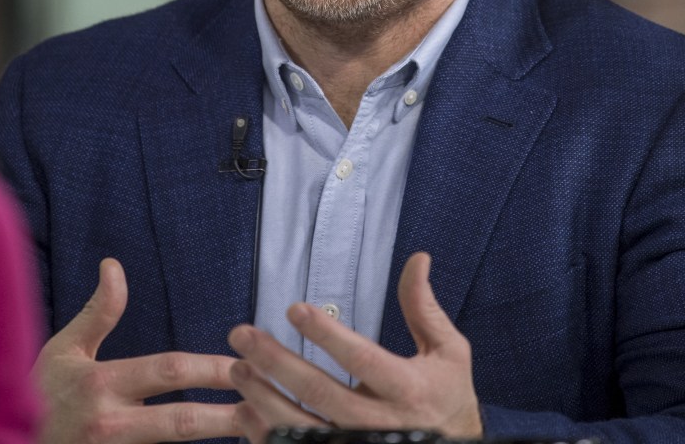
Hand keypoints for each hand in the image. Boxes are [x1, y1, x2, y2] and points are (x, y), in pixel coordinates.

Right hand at [35, 257, 240, 443]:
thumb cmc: (37, 396)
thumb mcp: (62, 350)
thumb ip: (97, 313)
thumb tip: (115, 266)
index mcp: (99, 383)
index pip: (168, 371)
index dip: (211, 368)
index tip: (246, 365)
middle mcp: (108, 422)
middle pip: (180, 420)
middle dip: (228, 414)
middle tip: (267, 408)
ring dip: (215, 439)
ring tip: (256, 432)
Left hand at [228, 252, 481, 443]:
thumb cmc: (447, 396)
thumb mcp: (447, 351)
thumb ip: (423, 307)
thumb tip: (417, 259)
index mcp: (407, 390)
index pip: (361, 360)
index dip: (327, 335)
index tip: (294, 309)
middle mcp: (380, 424)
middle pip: (320, 394)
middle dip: (277, 363)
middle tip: (243, 336)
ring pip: (302, 428)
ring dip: (264, 398)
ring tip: (237, 368)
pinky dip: (268, 433)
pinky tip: (247, 410)